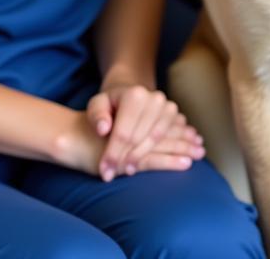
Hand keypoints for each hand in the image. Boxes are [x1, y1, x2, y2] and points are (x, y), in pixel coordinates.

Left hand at [87, 82, 203, 180]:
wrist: (131, 97)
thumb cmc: (110, 105)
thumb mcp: (97, 105)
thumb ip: (96, 115)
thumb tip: (103, 129)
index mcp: (134, 95)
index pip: (123, 131)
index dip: (112, 153)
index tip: (104, 170)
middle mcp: (154, 98)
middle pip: (139, 136)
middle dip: (123, 158)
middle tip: (111, 175)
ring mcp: (167, 105)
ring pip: (155, 139)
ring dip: (140, 157)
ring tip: (127, 170)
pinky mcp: (173, 115)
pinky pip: (166, 138)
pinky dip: (154, 152)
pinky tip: (139, 162)